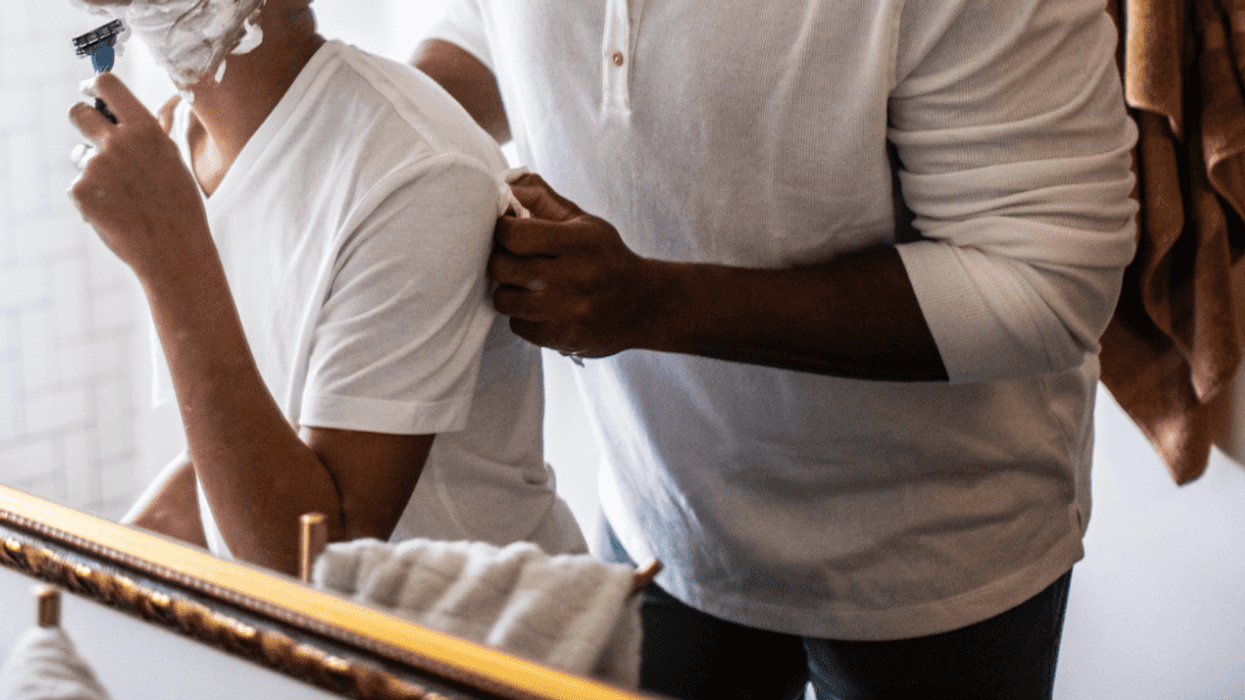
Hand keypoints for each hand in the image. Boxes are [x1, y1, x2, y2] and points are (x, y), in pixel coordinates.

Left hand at [68, 73, 209, 281]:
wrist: (175, 250)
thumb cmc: (179, 207)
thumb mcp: (171, 161)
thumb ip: (143, 137)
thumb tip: (117, 118)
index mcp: (145, 130)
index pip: (107, 84)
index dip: (94, 85)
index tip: (90, 91)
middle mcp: (118, 142)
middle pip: (78, 112)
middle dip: (81, 120)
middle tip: (93, 136)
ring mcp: (96, 166)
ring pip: (79, 154)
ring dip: (92, 167)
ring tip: (121, 193)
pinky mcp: (81, 190)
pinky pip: (79, 184)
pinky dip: (92, 197)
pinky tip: (116, 211)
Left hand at [489, 174, 663, 357]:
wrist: (641, 305)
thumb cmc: (604, 257)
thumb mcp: (584, 222)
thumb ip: (543, 199)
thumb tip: (506, 182)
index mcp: (581, 242)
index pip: (515, 234)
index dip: (501, 229)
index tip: (507, 228)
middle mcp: (575, 278)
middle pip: (503, 267)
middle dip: (501, 258)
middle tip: (512, 256)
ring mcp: (568, 312)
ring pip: (504, 299)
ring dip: (508, 289)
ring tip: (525, 282)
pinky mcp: (563, 338)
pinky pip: (516, 325)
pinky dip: (522, 315)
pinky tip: (540, 305)